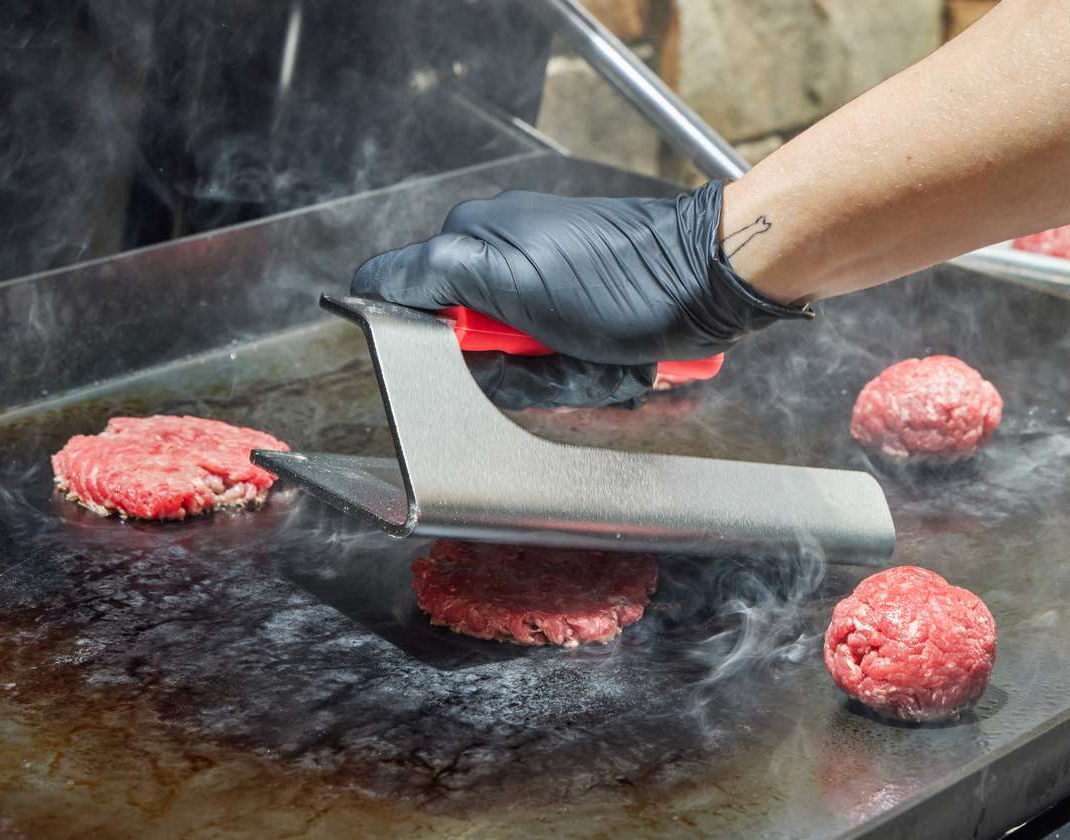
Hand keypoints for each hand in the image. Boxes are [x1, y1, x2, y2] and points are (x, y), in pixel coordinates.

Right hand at [350, 180, 810, 407]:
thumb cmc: (618, 284)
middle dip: (508, 366)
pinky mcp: (572, 296)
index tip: (474, 350)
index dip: (430, 341)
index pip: (405, 297)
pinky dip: (576, 366)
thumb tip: (367, 286)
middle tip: (548, 356)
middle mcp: (496, 248)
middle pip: (464, 341)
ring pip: (511, 355)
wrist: (703, 279)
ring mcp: (536, 271)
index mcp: (469, 238)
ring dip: (547, 371)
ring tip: (587, 356)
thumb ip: (430, 277)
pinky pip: (551, 353)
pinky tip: (604, 356)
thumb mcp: (510, 282)